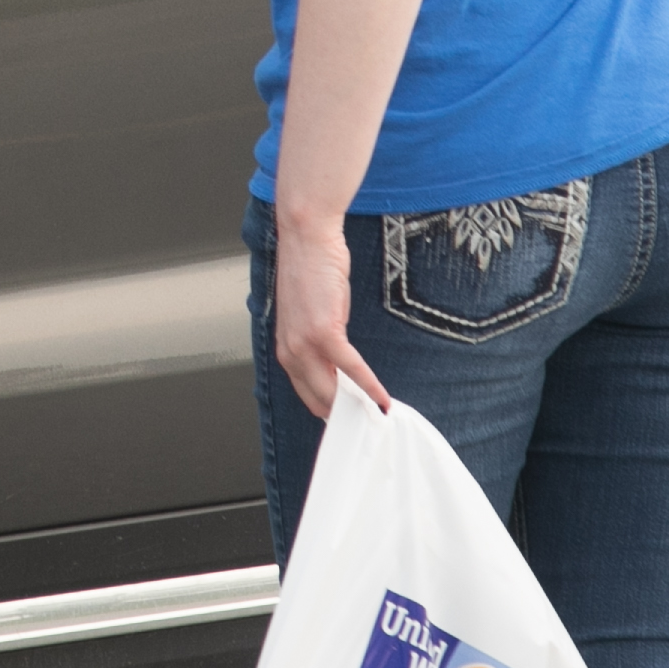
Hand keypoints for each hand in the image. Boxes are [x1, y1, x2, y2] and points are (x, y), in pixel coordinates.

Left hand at [268, 211, 397, 419]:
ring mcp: (305, 344)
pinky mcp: (324, 332)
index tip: (351, 422)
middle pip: (319, 400)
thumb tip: (340, 367)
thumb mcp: (313, 315)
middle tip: (370, 428)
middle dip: (346, 416)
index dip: (330, 411)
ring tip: (379, 420)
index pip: (307, 394)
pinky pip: (350, 368)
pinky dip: (368, 386)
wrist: (307, 239)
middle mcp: (290, 352)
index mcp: (286, 350)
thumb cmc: (312, 272)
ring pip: (333, 391)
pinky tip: (382, 399)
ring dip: (359, 407)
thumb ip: (322, 343)